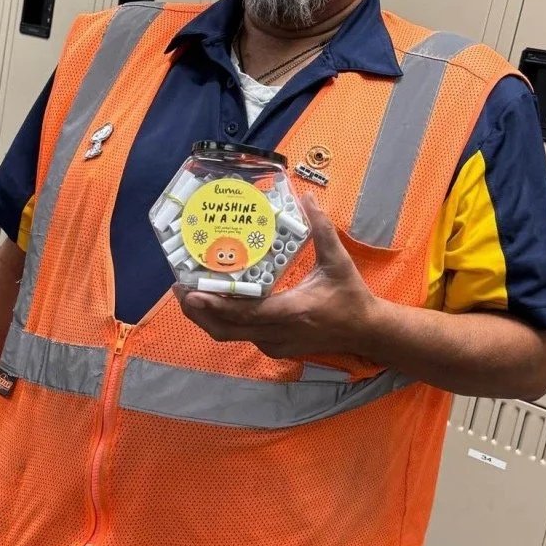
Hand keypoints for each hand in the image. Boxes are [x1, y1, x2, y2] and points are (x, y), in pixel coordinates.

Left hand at [176, 196, 379, 359]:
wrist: (365, 332)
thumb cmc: (350, 297)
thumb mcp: (338, 261)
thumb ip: (322, 229)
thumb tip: (308, 197)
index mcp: (291, 311)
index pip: (245, 313)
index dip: (215, 305)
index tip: (191, 292)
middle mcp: (277, 333)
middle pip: (225, 329)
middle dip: (198, 311)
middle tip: (180, 288)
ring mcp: (273, 344)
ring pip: (229, 335)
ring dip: (207, 317)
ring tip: (189, 293)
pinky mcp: (273, 348)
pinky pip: (241, 336)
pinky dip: (224, 321)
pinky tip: (215, 302)